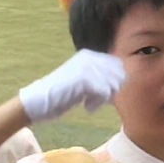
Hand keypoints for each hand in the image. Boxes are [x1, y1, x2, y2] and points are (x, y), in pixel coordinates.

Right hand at [17, 50, 131, 127]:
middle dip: (111, 92)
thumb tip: (125, 79)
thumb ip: (101, 77)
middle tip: (95, 101)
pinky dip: (97, 104)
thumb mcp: (84, 81)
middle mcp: (89, 57)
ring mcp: (86, 67)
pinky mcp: (84, 79)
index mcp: (90, 55)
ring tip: (89, 104)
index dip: (114, 84)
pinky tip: (86, 107)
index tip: (101, 95)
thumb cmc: (61, 95)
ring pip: (113, 86)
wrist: (38, 103)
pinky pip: (105, 93)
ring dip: (104, 100)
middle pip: (119, 76)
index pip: (119, 66)